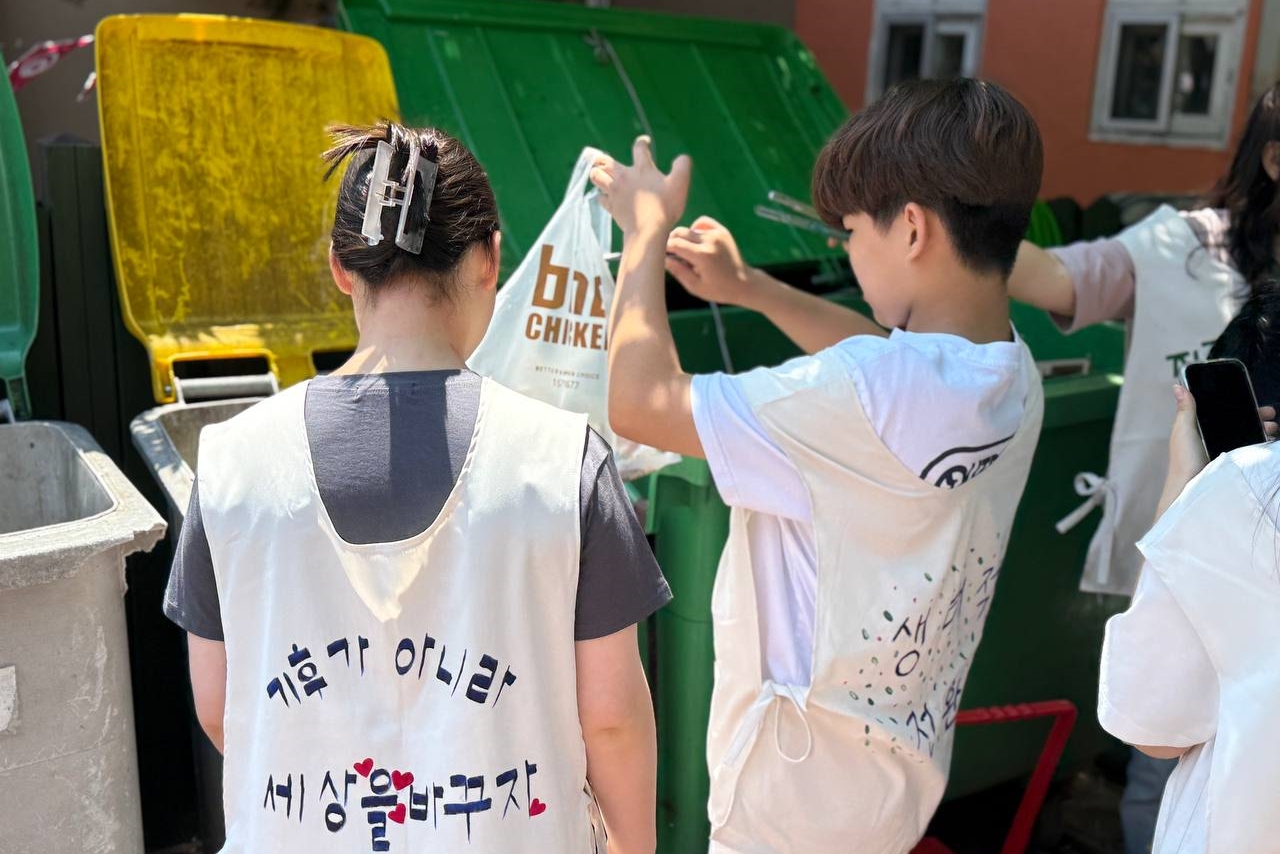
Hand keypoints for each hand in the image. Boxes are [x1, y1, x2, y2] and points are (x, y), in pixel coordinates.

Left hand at [590, 136, 690, 237]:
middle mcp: (625, 177)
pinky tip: (606, 197)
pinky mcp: (611, 207)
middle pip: (605, 161)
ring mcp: (615, 192)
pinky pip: (600, 197)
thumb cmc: (665, 207)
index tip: (645, 143)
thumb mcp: (680, 183)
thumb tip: (683, 157)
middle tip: (607, 162)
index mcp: (642, 169)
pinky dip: (602, 195)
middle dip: (604, 159)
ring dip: (597, 174)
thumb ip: (682, 166)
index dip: (642, 143)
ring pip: (596, 176)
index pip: (639, 148)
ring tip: (602, 176)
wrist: (648, 230)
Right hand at [665, 216, 760, 308]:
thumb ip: (678, 271)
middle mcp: (710, 241)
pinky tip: (694, 240)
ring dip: (682, 238)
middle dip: (670, 242)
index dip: (663, 248)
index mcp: (703, 256)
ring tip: (685, 252)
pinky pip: (702, 222)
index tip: (658, 255)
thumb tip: (663, 258)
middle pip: (680, 233)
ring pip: (689, 229)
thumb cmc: (718, 290)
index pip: (674, 244)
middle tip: (669, 254)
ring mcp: (717, 234)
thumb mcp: (695, 286)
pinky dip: (694, 228)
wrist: (745, 283)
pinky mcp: (722, 231)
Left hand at [1158, 384, 1277, 516]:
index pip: (1222, 412)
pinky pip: (1249, 450)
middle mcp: (1213, 438)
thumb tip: (1178, 386)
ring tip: (1272, 428)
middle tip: (1270, 415)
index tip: (1253, 399)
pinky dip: (1259, 445)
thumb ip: (1185, 410)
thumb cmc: (1183, 460)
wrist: (1190, 488)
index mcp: (1200, 429)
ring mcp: (1223, 451)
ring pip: (1247, 435)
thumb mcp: (1183, 431)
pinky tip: (1268, 442)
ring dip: (1261, 430)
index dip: (1238, 406)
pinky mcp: (1232, 463)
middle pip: (1238, 423)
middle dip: (1255, 417)